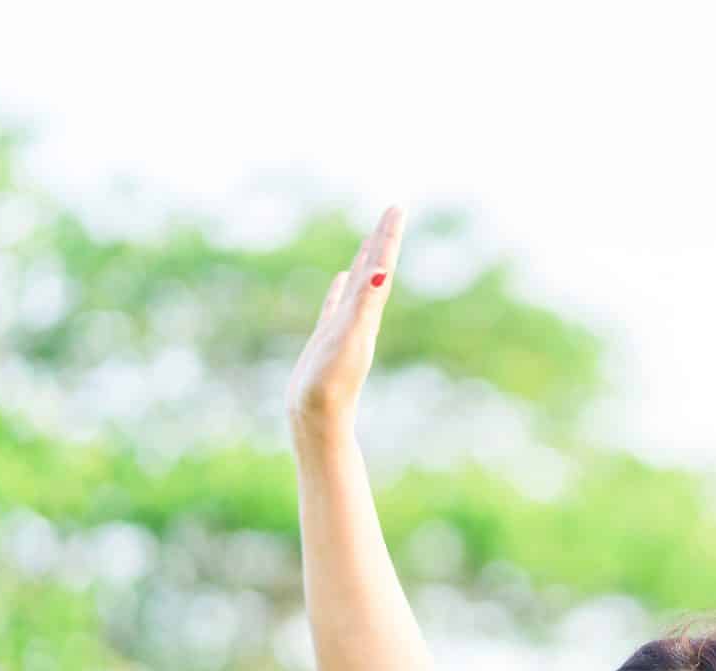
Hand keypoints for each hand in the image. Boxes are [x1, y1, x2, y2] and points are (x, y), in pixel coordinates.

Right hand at [286, 204, 404, 441]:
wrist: (318, 419)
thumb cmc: (332, 382)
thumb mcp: (349, 338)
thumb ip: (364, 304)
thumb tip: (380, 271)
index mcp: (368, 313)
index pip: (381, 266)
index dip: (388, 236)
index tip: (397, 207)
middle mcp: (361, 318)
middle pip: (375, 270)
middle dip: (383, 240)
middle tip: (392, 211)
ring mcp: (344, 328)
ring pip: (357, 285)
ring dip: (365, 261)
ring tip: (371, 239)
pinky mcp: (327, 339)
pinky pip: (335, 305)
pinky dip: (340, 288)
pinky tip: (339, 279)